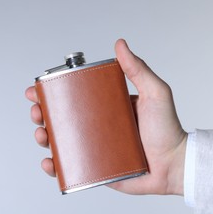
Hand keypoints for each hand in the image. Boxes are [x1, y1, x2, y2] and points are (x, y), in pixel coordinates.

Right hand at [25, 39, 186, 195]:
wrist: (174, 165)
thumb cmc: (168, 130)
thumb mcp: (155, 93)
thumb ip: (139, 70)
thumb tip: (120, 45)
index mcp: (108, 107)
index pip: (76, 96)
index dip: (54, 93)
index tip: (39, 89)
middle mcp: (99, 126)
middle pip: (64, 119)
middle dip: (44, 115)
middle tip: (38, 113)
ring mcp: (97, 147)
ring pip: (63, 142)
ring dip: (45, 138)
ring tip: (42, 136)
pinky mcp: (98, 168)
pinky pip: (72, 167)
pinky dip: (57, 166)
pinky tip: (50, 163)